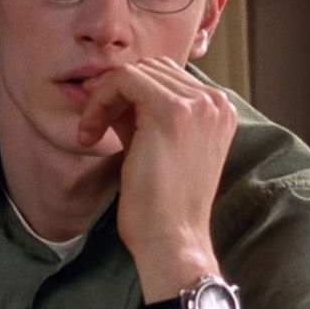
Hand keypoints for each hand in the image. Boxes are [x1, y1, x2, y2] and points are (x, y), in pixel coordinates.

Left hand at [77, 58, 236, 275]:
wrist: (171, 240)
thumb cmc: (161, 202)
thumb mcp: (154, 144)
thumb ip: (140, 111)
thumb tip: (104, 82)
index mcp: (219, 109)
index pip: (165, 76)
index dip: (127, 93)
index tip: (101, 119)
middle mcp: (216, 101)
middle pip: (150, 69)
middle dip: (114, 92)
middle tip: (93, 126)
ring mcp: (198, 104)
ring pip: (134, 72)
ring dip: (103, 98)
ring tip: (91, 133)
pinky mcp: (172, 110)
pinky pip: (123, 79)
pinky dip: (100, 101)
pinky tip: (90, 133)